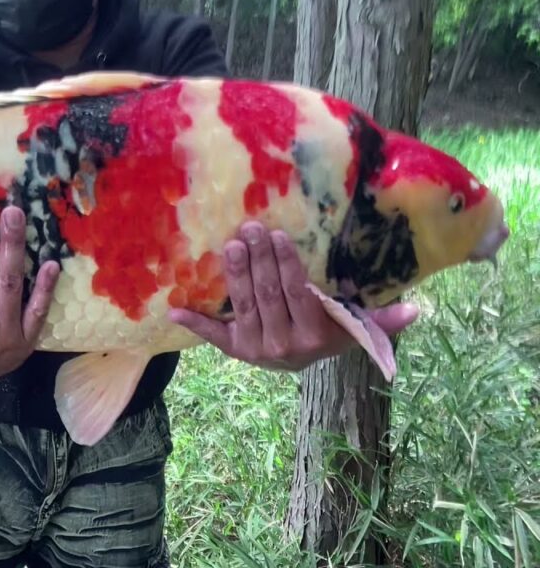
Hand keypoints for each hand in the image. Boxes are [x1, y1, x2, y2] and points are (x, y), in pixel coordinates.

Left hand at [168, 222, 417, 371]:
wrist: (298, 363)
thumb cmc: (328, 334)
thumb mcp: (355, 329)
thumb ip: (383, 322)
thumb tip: (418, 309)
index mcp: (312, 336)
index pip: (297, 294)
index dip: (286, 266)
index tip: (278, 238)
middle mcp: (281, 344)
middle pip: (267, 294)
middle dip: (258, 259)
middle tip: (251, 228)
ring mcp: (254, 347)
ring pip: (243, 303)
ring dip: (233, 273)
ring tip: (231, 244)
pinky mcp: (232, 348)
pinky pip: (212, 335)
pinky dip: (193, 324)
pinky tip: (174, 312)